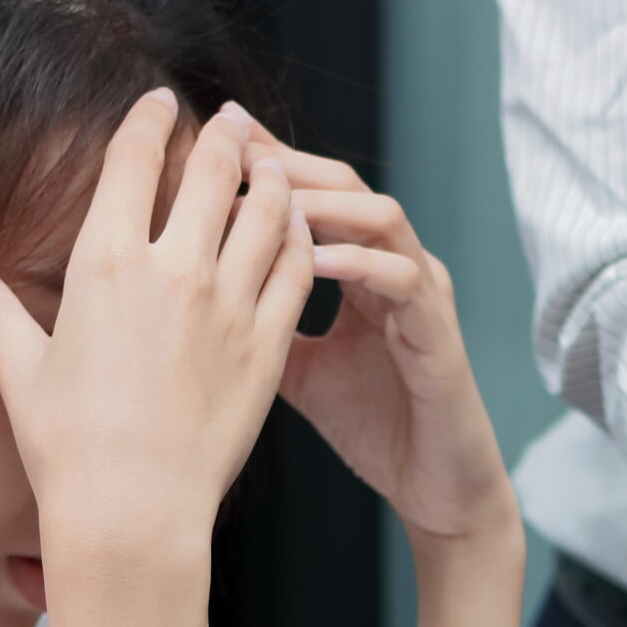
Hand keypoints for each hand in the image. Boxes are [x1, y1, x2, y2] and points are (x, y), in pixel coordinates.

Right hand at [0, 90, 313, 560]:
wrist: (133, 513)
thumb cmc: (68, 447)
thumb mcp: (18, 368)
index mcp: (104, 263)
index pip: (132, 159)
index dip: (149, 119)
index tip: (161, 100)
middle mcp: (172, 271)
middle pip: (210, 171)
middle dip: (222, 135)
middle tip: (230, 119)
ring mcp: (228, 307)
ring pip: (264, 211)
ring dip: (269, 177)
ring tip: (270, 162)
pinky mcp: (267, 345)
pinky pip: (295, 270)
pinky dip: (298, 238)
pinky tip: (296, 228)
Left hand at [240, 120, 516, 547]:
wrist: (434, 488)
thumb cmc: (374, 428)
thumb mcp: (295, 369)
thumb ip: (257, 325)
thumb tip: (188, 299)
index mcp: (361, 271)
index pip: (314, 194)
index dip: (267, 162)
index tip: (210, 138)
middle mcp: (397, 267)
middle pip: (346, 183)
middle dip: (289, 161)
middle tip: (233, 145)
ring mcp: (423, 295)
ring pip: (380, 216)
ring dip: (324, 202)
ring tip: (269, 196)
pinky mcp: (439, 333)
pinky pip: (403, 279)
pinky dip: (359, 262)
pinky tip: (313, 260)